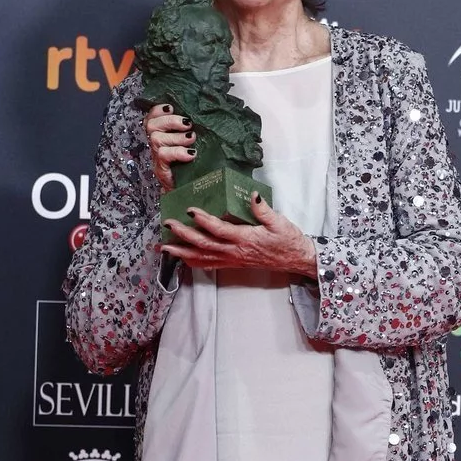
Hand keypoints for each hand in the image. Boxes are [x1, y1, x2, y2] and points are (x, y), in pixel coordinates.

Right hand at [143, 102, 196, 191]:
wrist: (186, 194)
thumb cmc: (190, 167)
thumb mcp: (190, 146)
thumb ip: (189, 132)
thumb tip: (202, 117)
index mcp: (160, 137)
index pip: (150, 118)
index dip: (158, 110)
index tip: (171, 107)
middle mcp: (155, 146)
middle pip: (151, 125)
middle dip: (170, 121)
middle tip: (188, 124)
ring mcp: (157, 158)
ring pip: (157, 139)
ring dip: (176, 136)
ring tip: (192, 139)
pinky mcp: (161, 170)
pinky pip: (164, 155)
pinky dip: (178, 152)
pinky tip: (190, 154)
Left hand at [162, 193, 317, 279]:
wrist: (296, 259)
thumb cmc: (288, 239)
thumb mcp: (279, 221)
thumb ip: (263, 209)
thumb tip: (253, 195)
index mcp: (245, 239)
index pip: (220, 229)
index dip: (204, 220)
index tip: (190, 210)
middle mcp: (235, 251)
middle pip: (204, 244)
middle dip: (184, 235)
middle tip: (168, 224)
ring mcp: (233, 259)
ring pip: (203, 257)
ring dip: (182, 252)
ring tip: (164, 246)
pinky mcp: (234, 263)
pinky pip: (210, 265)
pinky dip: (194, 262)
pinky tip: (182, 258)